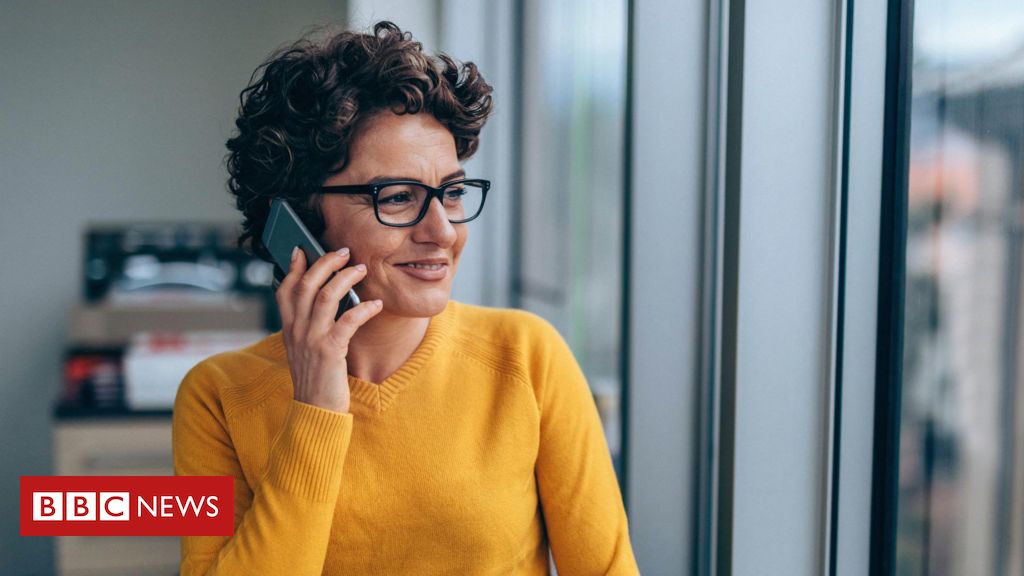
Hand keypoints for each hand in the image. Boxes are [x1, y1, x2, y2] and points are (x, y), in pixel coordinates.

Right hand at [275, 246, 382, 412]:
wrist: (315, 410)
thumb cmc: (316, 377)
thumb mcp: (304, 348)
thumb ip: (308, 324)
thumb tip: (322, 299)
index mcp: (289, 328)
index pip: (285, 289)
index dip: (294, 266)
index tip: (303, 248)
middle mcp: (297, 330)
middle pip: (307, 284)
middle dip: (326, 262)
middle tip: (345, 251)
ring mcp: (312, 340)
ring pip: (326, 296)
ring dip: (346, 278)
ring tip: (362, 269)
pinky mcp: (330, 352)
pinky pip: (348, 321)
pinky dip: (364, 309)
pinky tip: (377, 305)